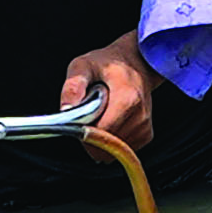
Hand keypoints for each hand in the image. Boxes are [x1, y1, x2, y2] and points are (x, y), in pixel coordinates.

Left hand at [60, 37, 155, 157]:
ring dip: (101, 138)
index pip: (103, 131)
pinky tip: (110, 121)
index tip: (79, 119)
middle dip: (92, 135)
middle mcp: (140, 115)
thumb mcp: (83, 66)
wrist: (135, 63)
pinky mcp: (146, 134)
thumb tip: (65, 110)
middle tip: (89, 114)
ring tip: (101, 114)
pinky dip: (111, 140)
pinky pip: (121, 149)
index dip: (85, 130)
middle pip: (107, 143)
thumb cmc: (107, 63)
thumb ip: (73, 86)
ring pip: (113, 149)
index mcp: (127, 98)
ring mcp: (144, 126)